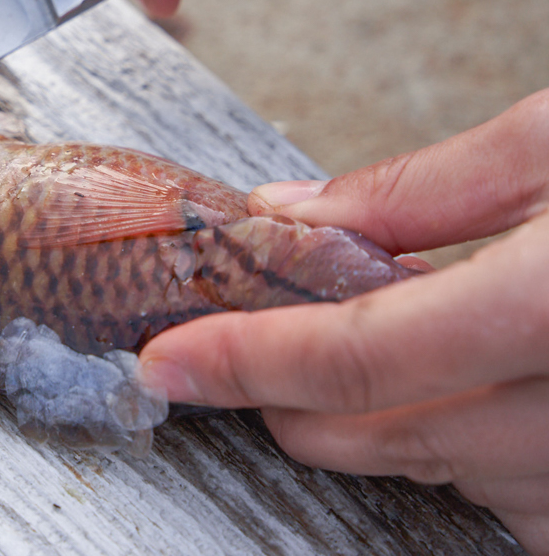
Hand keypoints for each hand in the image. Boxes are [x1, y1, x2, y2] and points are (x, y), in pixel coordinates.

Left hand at [139, 89, 548, 553]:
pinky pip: (515, 497)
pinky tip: (490, 378)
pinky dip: (468, 442)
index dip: (244, 359)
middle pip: (379, 433)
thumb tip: (300, 213)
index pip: (358, 357)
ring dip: (387, 412)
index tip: (172, 361)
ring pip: (441, 470)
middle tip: (262, 331)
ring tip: (416, 329)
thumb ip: (425, 190)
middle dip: (293, 389)